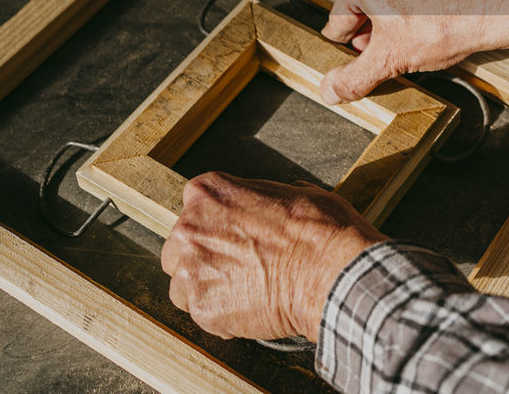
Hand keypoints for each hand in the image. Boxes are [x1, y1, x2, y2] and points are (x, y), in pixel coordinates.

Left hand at [160, 172, 386, 341]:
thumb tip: (276, 201)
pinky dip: (222, 315)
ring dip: (208, 288)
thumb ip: (265, 197)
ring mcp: (192, 270)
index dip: (215, 224)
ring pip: (184, 285)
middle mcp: (190, 229)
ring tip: (244, 292)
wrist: (330, 273)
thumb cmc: (319, 231)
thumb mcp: (296, 192)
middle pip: (179, 248)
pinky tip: (251, 309)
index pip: (194, 208)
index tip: (231, 236)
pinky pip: (203, 314)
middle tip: (237, 266)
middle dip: (203, 257)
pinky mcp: (202, 308)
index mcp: (208, 193)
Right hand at [320, 0, 508, 103]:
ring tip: (407, 46)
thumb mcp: (391, 59)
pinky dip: (410, 10)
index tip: (359, 63)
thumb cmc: (445, 24)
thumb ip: (354, 78)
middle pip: (359, 8)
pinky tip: (425, 29)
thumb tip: (328, 90)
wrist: (496, 8)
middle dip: (370, 36)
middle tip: (385, 58)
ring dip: (390, 24)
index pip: (337, 22)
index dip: (348, 50)